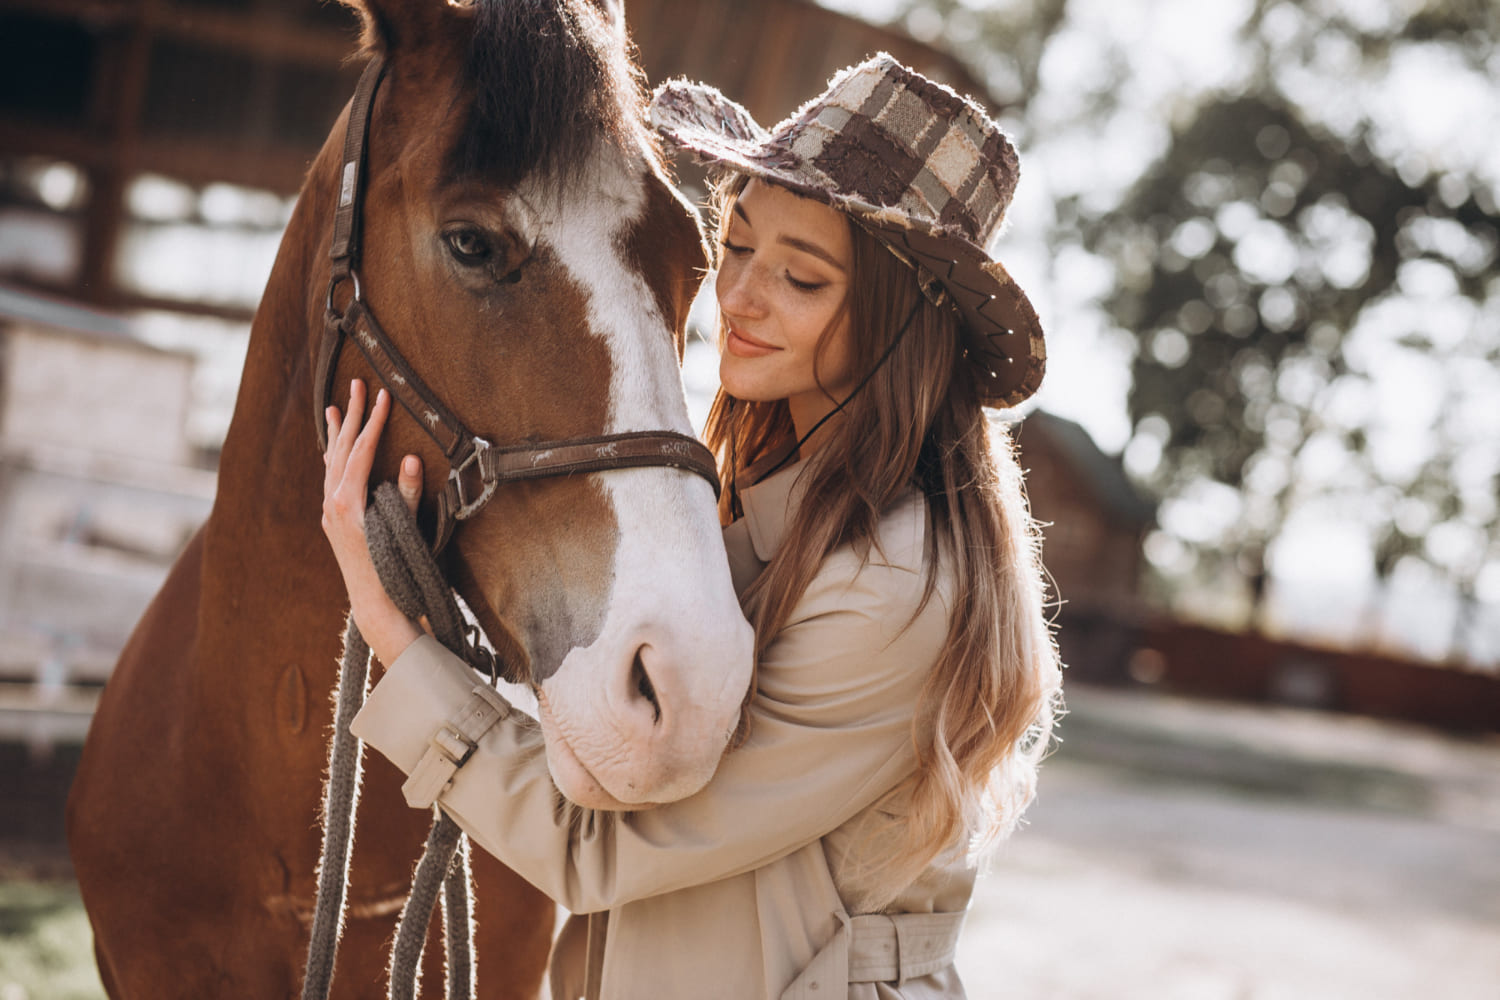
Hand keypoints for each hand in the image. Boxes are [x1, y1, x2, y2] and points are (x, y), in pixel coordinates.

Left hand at [321, 378, 423, 664]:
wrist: (375, 605)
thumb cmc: (395, 570)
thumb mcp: (406, 529)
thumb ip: (406, 493)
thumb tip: (409, 457)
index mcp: (346, 502)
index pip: (361, 450)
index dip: (374, 421)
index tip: (383, 394)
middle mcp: (331, 504)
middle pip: (341, 449)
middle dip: (351, 415)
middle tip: (356, 384)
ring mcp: (328, 513)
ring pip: (330, 462)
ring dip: (336, 434)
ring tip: (335, 407)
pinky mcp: (332, 521)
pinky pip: (330, 478)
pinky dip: (334, 457)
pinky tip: (335, 451)